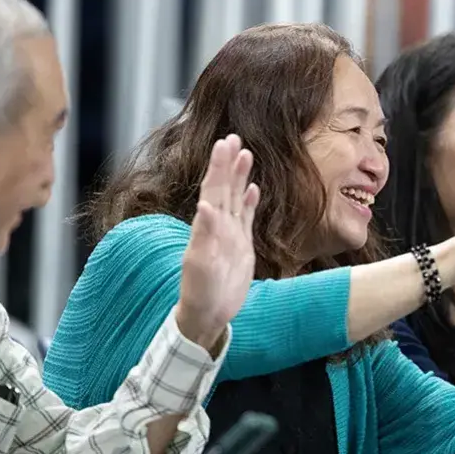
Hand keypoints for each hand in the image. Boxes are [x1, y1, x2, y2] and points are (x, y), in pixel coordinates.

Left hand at [175, 135, 259, 353]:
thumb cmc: (200, 293)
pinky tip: (254, 188)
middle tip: (234, 137)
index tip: (224, 143)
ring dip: (238, 176)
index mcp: (206, 226)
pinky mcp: (240, 246)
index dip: (218, 166)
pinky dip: (249, 201)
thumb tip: (206, 205)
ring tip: (245, 154)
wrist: (207, 315)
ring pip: (235, 198)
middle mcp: (216, 226)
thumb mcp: (200, 265)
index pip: (213, 189)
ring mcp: (228, 235)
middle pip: (223, 188)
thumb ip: (203, 235)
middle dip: (227, 163)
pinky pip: (245, 218)